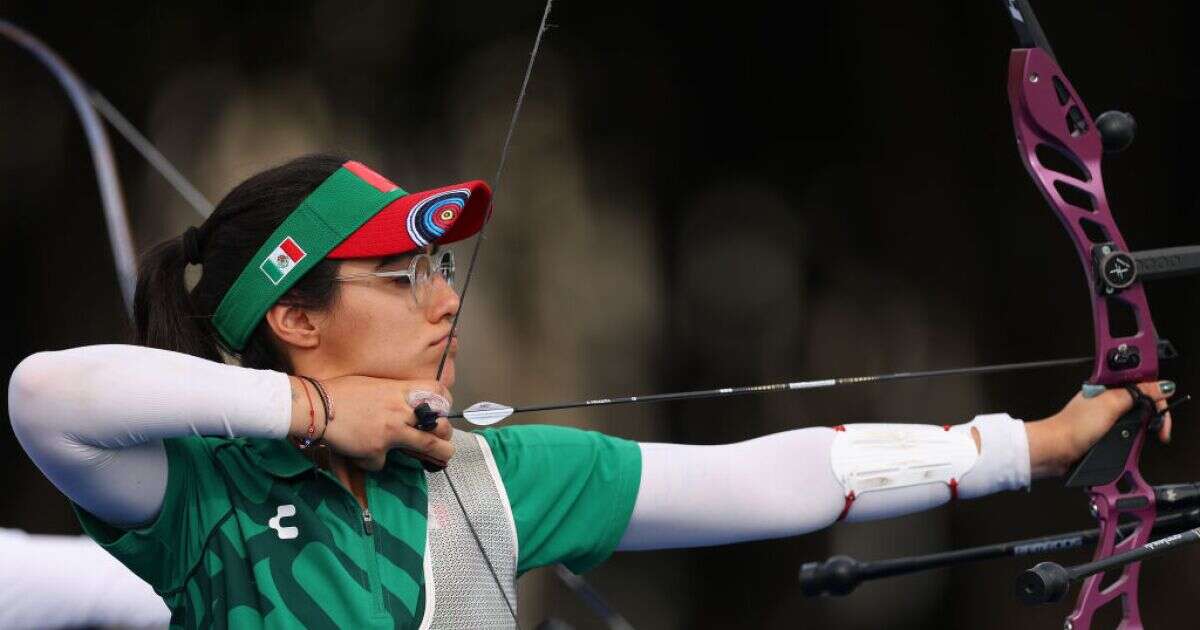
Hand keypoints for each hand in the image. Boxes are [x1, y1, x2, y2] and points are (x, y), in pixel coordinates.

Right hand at [288, 376, 454, 470]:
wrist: (317, 406)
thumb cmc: (340, 392)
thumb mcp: (373, 385)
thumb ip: (391, 395)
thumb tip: (402, 405)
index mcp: (399, 390)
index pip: (436, 390)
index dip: (445, 401)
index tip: (444, 410)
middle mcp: (400, 409)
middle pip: (439, 424)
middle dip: (445, 435)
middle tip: (445, 442)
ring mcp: (391, 431)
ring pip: (427, 446)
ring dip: (437, 455)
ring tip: (441, 459)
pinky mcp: (377, 449)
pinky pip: (381, 462)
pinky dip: (372, 461)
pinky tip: (362, 453)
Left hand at [1026, 380, 1175, 478]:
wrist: (1056, 450)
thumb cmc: (1073, 426)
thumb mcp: (1111, 405)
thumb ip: (1137, 394)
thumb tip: (1161, 386)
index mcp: (1107, 388)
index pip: (1142, 387)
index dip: (1156, 400)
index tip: (1161, 416)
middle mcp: (1106, 401)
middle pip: (1140, 405)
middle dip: (1150, 418)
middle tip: (1156, 431)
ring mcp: (1104, 418)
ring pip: (1134, 421)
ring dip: (1138, 431)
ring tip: (1139, 439)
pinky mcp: (1102, 433)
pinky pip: (1124, 435)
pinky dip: (1129, 441)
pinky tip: (1128, 445)